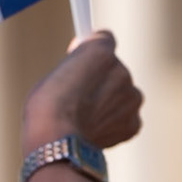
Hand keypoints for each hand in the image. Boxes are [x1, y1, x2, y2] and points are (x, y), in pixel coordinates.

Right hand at [21, 30, 143, 155]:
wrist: (58, 142)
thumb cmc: (47, 107)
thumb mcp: (55, 72)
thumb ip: (76, 61)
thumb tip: (84, 58)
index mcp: (100, 51)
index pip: (104, 39)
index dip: (91, 52)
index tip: (83, 61)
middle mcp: (122, 70)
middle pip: (114, 69)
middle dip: (100, 80)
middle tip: (78, 96)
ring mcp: (131, 98)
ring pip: (122, 94)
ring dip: (110, 101)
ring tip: (85, 116)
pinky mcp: (134, 124)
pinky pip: (126, 117)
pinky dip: (115, 123)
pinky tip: (95, 129)